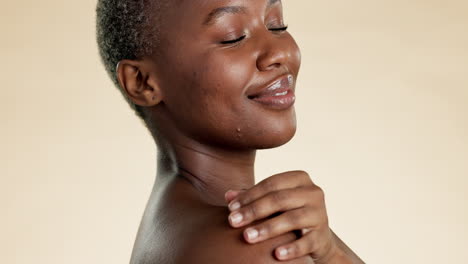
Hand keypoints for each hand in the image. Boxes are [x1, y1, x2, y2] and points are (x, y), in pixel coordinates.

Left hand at [224, 171, 339, 261]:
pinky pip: (306, 242)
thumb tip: (228, 196)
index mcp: (300, 179)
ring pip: (291, 219)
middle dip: (253, 211)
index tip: (230, 208)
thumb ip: (252, 197)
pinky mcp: (322, 236)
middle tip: (232, 222)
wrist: (317, 236)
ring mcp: (320, 214)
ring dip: (267, 229)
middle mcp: (313, 193)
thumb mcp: (272, 202)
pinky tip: (276, 254)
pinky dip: (292, 248)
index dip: (249, 195)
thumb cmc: (288, 212)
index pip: (271, 184)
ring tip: (247, 237)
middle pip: (279, 200)